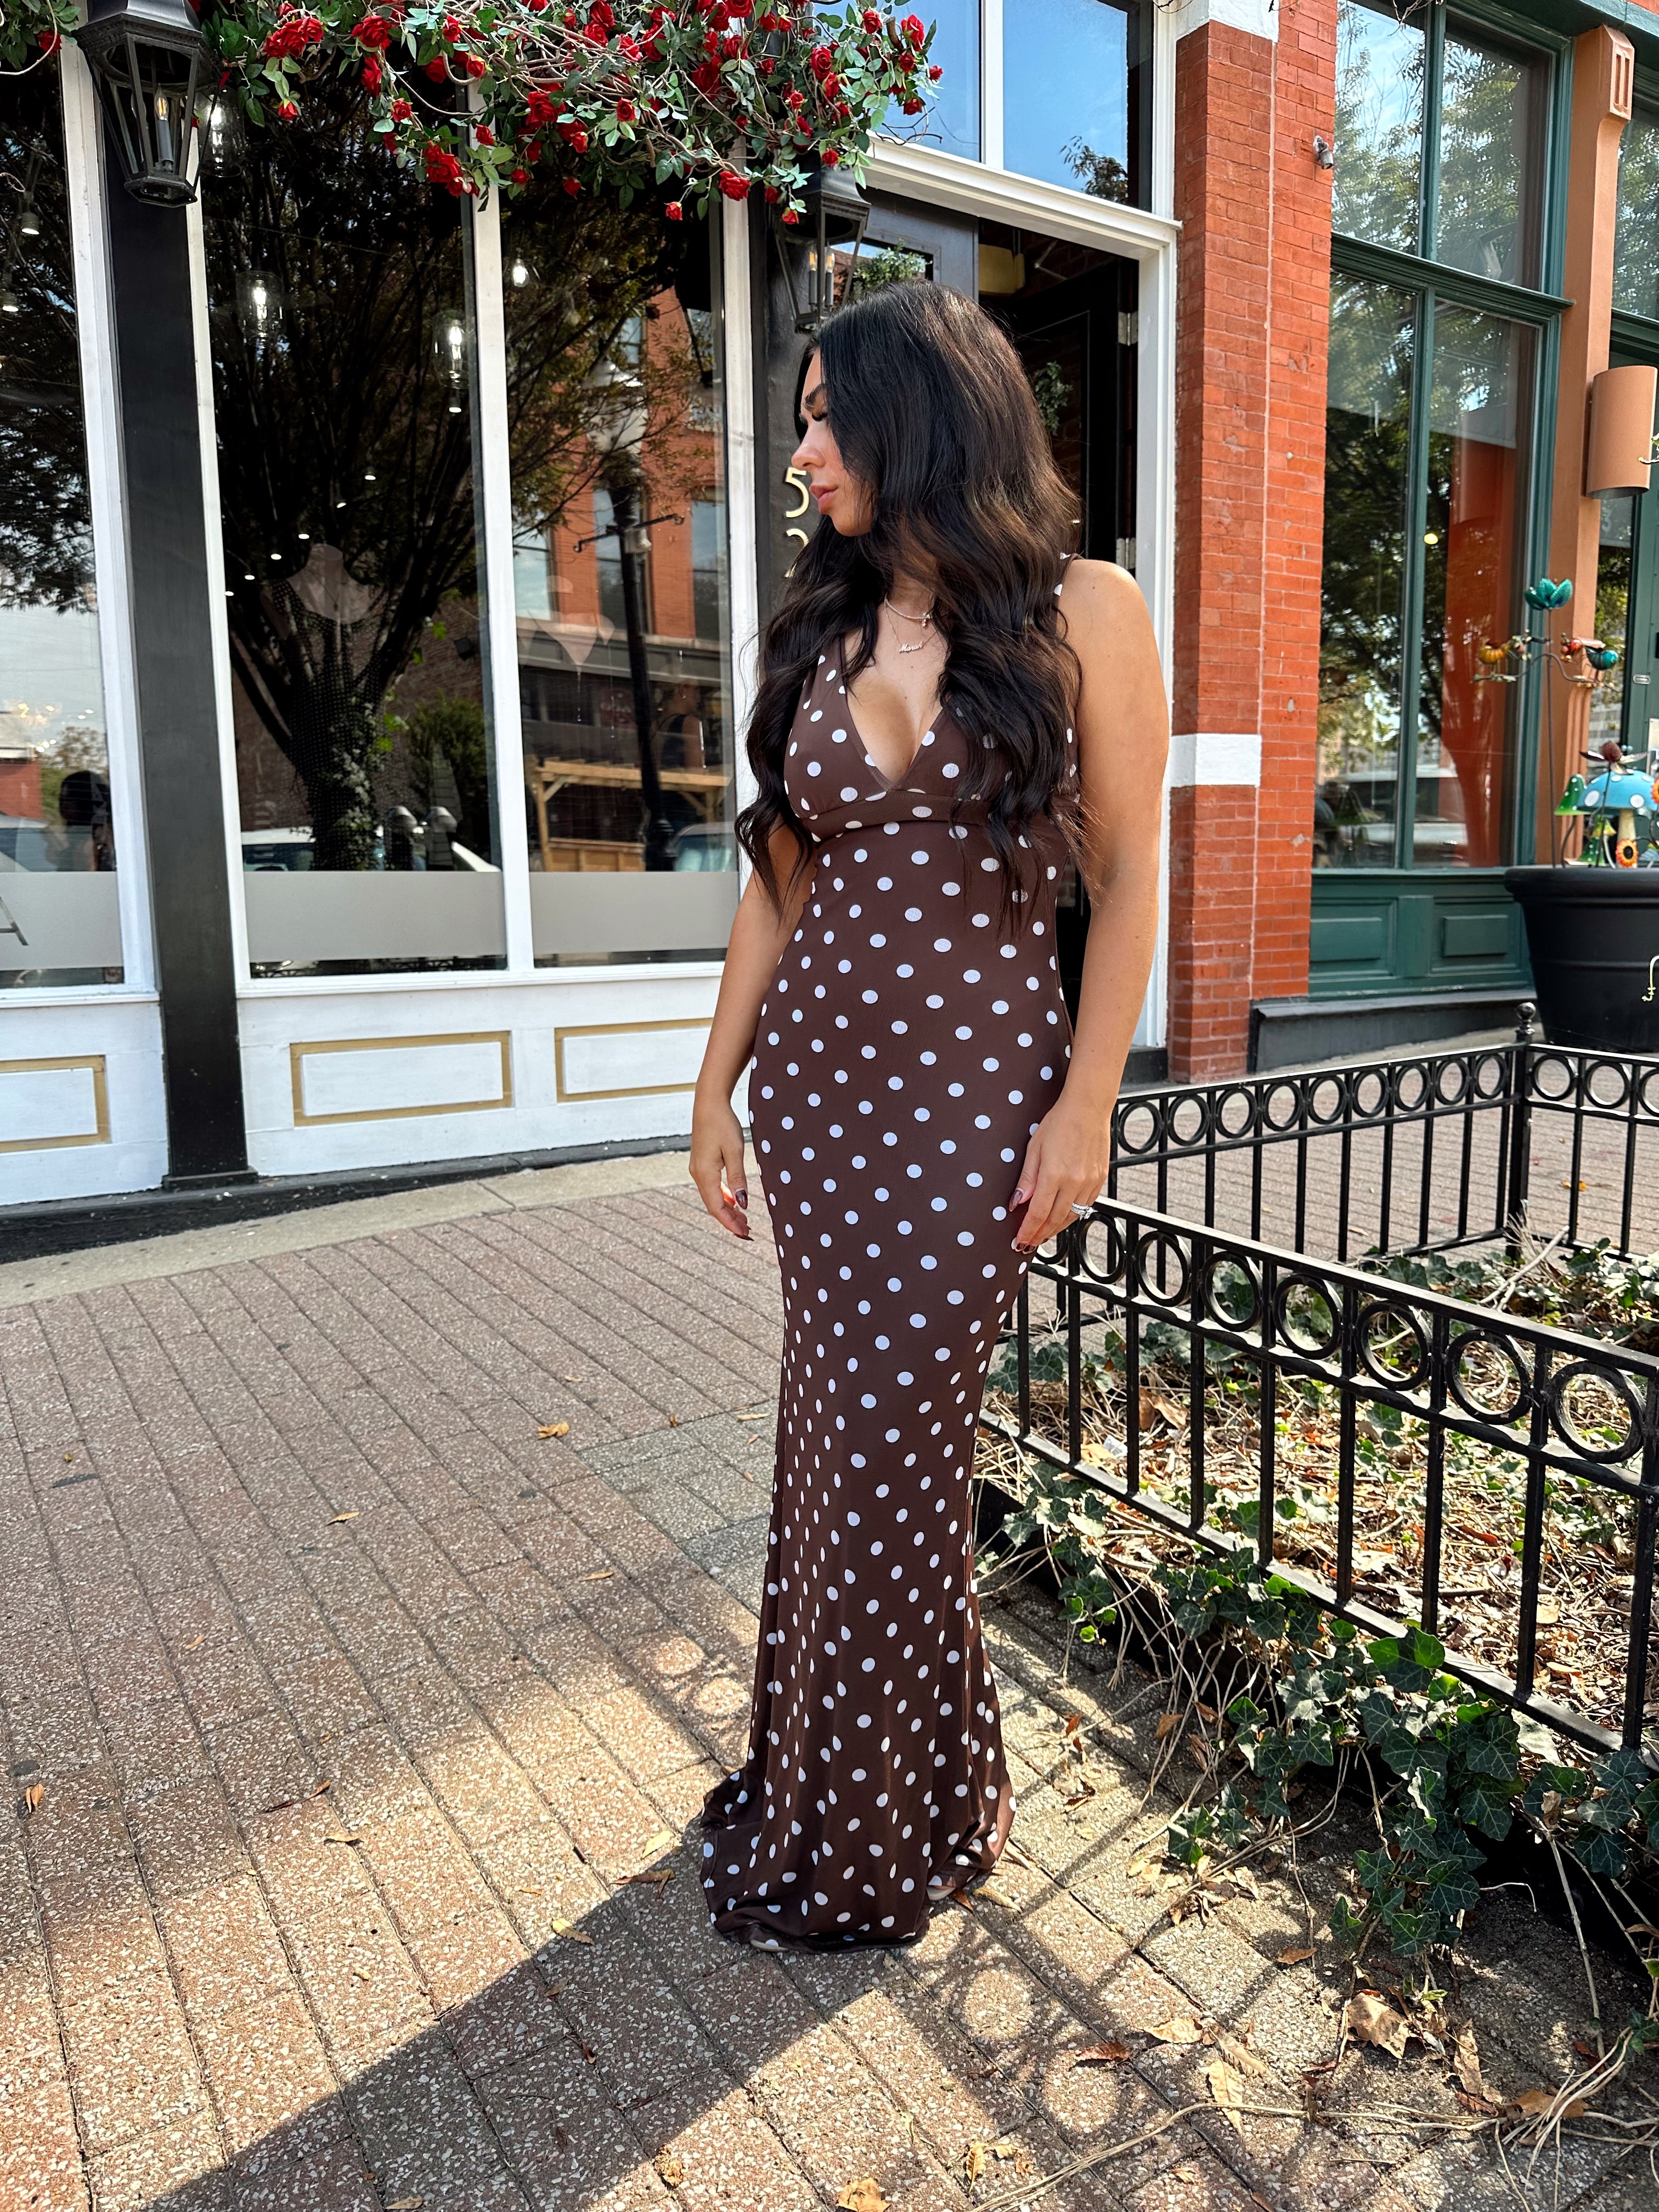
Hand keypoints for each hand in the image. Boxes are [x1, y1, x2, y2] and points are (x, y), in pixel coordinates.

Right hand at [691, 1093, 750, 1238]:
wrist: (709, 1103)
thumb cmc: (723, 1124)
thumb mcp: (735, 1151)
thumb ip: (738, 1178)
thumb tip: (743, 1203)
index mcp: (705, 1174)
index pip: (717, 1207)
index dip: (730, 1222)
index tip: (744, 1234)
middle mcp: (698, 1174)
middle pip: (713, 1205)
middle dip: (729, 1220)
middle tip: (747, 1232)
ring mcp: (698, 1169)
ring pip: (712, 1197)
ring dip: (727, 1209)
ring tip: (743, 1220)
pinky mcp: (702, 1163)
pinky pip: (712, 1187)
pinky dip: (724, 1197)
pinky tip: (735, 1201)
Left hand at [1009, 1092, 1111, 1251]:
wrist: (1088, 1109)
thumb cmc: (1058, 1123)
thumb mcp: (1034, 1148)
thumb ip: (1027, 1179)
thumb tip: (1016, 1203)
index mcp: (1055, 1175)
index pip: (1038, 1213)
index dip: (1028, 1231)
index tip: (1020, 1240)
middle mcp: (1075, 1183)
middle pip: (1055, 1220)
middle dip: (1040, 1235)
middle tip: (1029, 1243)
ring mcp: (1090, 1183)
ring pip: (1072, 1217)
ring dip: (1056, 1228)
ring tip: (1043, 1234)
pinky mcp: (1100, 1180)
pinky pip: (1085, 1206)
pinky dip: (1072, 1215)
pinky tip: (1063, 1217)